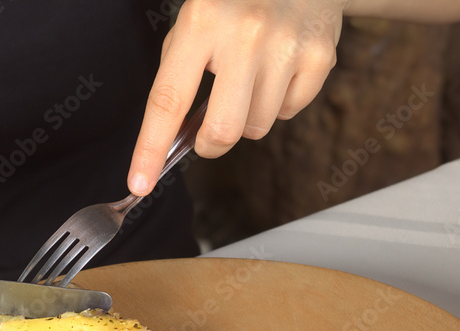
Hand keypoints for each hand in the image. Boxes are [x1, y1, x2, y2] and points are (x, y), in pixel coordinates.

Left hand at [128, 0, 344, 195]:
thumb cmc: (235, 3)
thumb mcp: (194, 22)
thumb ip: (178, 76)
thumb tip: (172, 140)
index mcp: (202, 21)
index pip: (168, 100)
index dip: (151, 148)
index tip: (140, 183)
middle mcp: (245, 32)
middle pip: (223, 130)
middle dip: (210, 144)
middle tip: (207, 134)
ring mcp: (286, 45)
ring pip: (256, 127)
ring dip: (247, 117)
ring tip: (251, 77)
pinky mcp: (320, 56)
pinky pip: (288, 114)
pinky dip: (278, 103)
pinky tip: (278, 69)